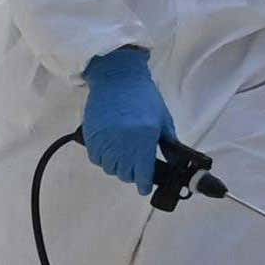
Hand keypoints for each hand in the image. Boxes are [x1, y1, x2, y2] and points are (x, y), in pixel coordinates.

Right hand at [80, 45, 175, 191]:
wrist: (118, 78)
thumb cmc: (144, 96)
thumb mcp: (163, 119)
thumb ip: (168, 143)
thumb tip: (173, 162)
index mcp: (144, 139)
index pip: (143, 174)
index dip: (144, 184)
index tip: (144, 187)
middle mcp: (123, 144)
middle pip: (125, 174)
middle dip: (131, 174)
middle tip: (135, 165)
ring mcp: (106, 140)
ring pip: (109, 168)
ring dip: (117, 166)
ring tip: (122, 156)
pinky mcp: (92, 136)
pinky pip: (96, 159)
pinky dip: (103, 158)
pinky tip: (110, 149)